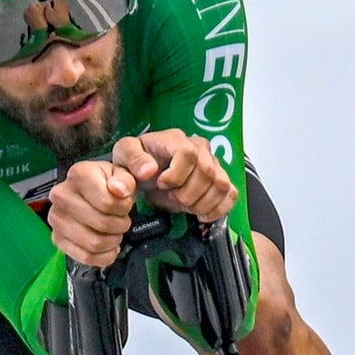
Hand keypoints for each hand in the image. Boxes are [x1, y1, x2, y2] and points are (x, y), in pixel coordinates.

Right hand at [47, 160, 136, 266]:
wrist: (93, 192)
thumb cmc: (108, 184)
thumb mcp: (123, 174)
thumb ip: (126, 180)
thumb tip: (119, 189)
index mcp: (79, 175)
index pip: (107, 203)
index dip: (123, 208)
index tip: (124, 204)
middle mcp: (62, 195)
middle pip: (102, 224)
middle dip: (120, 225)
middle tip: (121, 219)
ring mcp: (56, 218)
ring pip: (94, 243)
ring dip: (112, 241)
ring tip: (114, 231)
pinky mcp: (57, 238)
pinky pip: (85, 257)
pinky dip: (103, 256)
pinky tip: (107, 246)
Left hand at [112, 129, 237, 221]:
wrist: (147, 171)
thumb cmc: (137, 161)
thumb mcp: (124, 156)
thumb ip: (132, 162)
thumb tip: (149, 171)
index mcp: (176, 139)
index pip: (188, 153)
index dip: (176, 174)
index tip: (162, 185)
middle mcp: (200, 147)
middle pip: (207, 172)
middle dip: (187, 194)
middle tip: (171, 199)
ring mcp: (214, 163)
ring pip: (221, 185)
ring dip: (201, 203)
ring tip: (183, 206)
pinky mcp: (220, 179)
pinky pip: (231, 194)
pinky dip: (218, 209)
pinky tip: (201, 215)